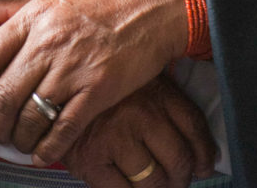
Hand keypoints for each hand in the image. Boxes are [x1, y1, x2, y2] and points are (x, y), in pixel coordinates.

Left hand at [0, 0, 186, 164]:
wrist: (152, 6)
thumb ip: (11, 6)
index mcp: (33, 17)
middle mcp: (48, 44)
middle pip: (3, 95)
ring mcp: (72, 70)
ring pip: (29, 118)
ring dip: (17, 138)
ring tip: (17, 140)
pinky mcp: (97, 91)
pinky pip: (63, 130)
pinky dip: (47, 148)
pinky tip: (41, 152)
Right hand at [63, 75, 215, 187]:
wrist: (51, 87)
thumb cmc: (100, 85)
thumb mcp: (137, 79)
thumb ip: (165, 103)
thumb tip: (201, 149)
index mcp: (155, 91)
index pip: (193, 126)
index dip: (205, 152)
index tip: (205, 164)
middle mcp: (141, 113)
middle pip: (179, 158)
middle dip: (183, 177)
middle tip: (178, 180)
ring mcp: (117, 138)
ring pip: (154, 181)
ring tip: (155, 185)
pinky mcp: (92, 160)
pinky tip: (129, 185)